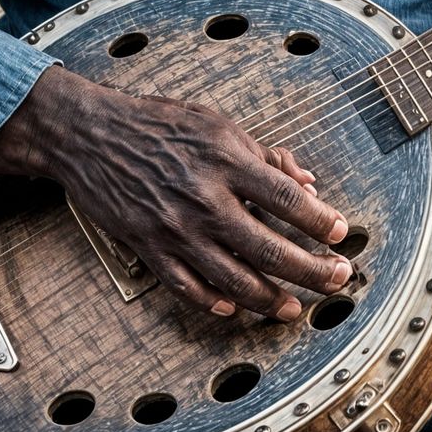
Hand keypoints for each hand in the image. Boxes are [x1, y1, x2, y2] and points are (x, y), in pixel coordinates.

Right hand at [0, 66, 352, 320]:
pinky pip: (188, 288)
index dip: (318, 220)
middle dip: (310, 270)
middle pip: (269, 247)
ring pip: (234, 279)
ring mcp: (176, 229)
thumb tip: (306, 181)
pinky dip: (215, 302)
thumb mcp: (218, 124)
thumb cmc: (158, 123)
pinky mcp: (149, 248)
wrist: (92, 134)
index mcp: (226, 160)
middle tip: (337, 279)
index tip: (340, 233)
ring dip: (270, 299)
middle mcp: (204, 198)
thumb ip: (264, 155)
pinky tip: (236, 308)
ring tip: (294, 307)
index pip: (285, 198)